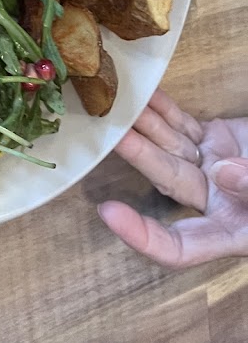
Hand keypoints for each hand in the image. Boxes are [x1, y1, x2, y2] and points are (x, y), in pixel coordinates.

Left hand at [98, 89, 247, 266]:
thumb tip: (221, 172)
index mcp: (234, 233)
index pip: (180, 247)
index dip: (143, 237)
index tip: (108, 214)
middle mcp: (216, 203)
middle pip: (168, 181)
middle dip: (139, 156)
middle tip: (111, 133)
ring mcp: (213, 168)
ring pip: (171, 146)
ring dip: (146, 125)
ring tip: (118, 104)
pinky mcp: (218, 140)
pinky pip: (184, 126)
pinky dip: (164, 110)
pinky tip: (145, 94)